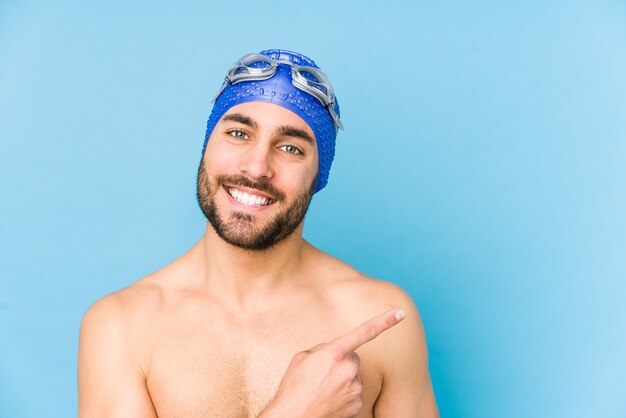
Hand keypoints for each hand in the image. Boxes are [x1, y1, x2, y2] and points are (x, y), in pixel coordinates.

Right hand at [260, 308, 406, 417]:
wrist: (293, 417)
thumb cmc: (294, 387)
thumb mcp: (302, 358)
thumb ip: (323, 349)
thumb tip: (334, 350)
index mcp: (334, 353)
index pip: (365, 332)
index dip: (385, 321)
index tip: (401, 313)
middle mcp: (349, 369)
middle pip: (353, 358)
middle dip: (342, 362)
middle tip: (323, 373)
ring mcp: (355, 388)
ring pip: (354, 376)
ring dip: (342, 379)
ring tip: (323, 388)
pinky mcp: (358, 404)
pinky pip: (354, 392)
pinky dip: (344, 394)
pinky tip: (330, 398)